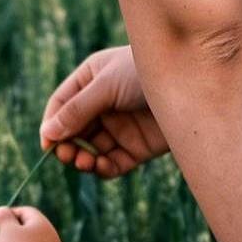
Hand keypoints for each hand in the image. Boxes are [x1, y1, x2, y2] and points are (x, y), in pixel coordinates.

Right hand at [39, 45, 168, 177]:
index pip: (61, 104)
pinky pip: (113, 164)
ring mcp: (120, 127)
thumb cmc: (147, 72)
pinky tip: (100, 167)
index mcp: (91, 80)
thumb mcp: (107, 85)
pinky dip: (103, 169)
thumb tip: (48, 133)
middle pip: (74, 131)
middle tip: (66, 155)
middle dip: (67, 145)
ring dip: (83, 159)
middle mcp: (103, 104)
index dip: (52, 124)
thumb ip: (77, 110)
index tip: (47, 143)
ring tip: (84, 162)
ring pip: (91, 150)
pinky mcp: (137, 148)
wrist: (195, 84)